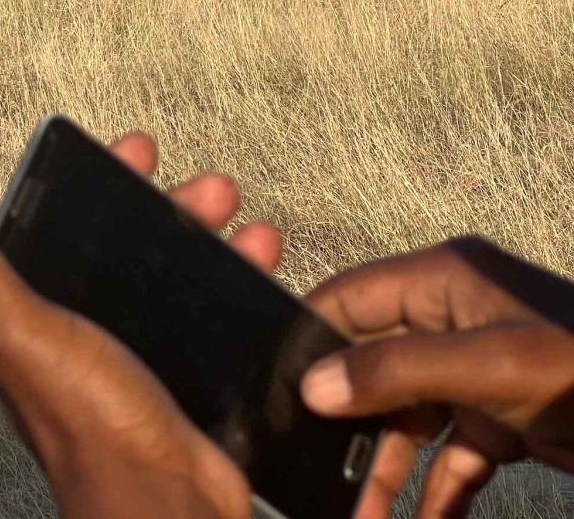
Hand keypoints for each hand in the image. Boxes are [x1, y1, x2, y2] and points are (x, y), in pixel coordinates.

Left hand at [0, 132, 281, 518]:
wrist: (165, 503)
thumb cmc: (85, 425)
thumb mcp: (16, 323)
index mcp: (32, 314)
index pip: (59, 228)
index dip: (99, 184)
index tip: (138, 150)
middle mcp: (78, 334)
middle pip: (126, 251)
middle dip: (171, 211)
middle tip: (213, 189)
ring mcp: (133, 361)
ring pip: (174, 284)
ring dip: (209, 248)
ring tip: (249, 230)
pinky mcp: (183, 385)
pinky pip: (211, 322)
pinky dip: (236, 292)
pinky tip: (261, 279)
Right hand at [301, 237, 573, 518]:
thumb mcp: (485, 367)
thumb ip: (393, 373)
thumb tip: (312, 387)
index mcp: (441, 280)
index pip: (348, 298)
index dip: (308, 339)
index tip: (270, 388)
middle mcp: (451, 320)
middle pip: (372, 368)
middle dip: (345, 424)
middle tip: (310, 469)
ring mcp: (478, 371)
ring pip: (408, 422)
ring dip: (386, 472)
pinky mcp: (505, 419)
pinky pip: (453, 459)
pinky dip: (436, 495)